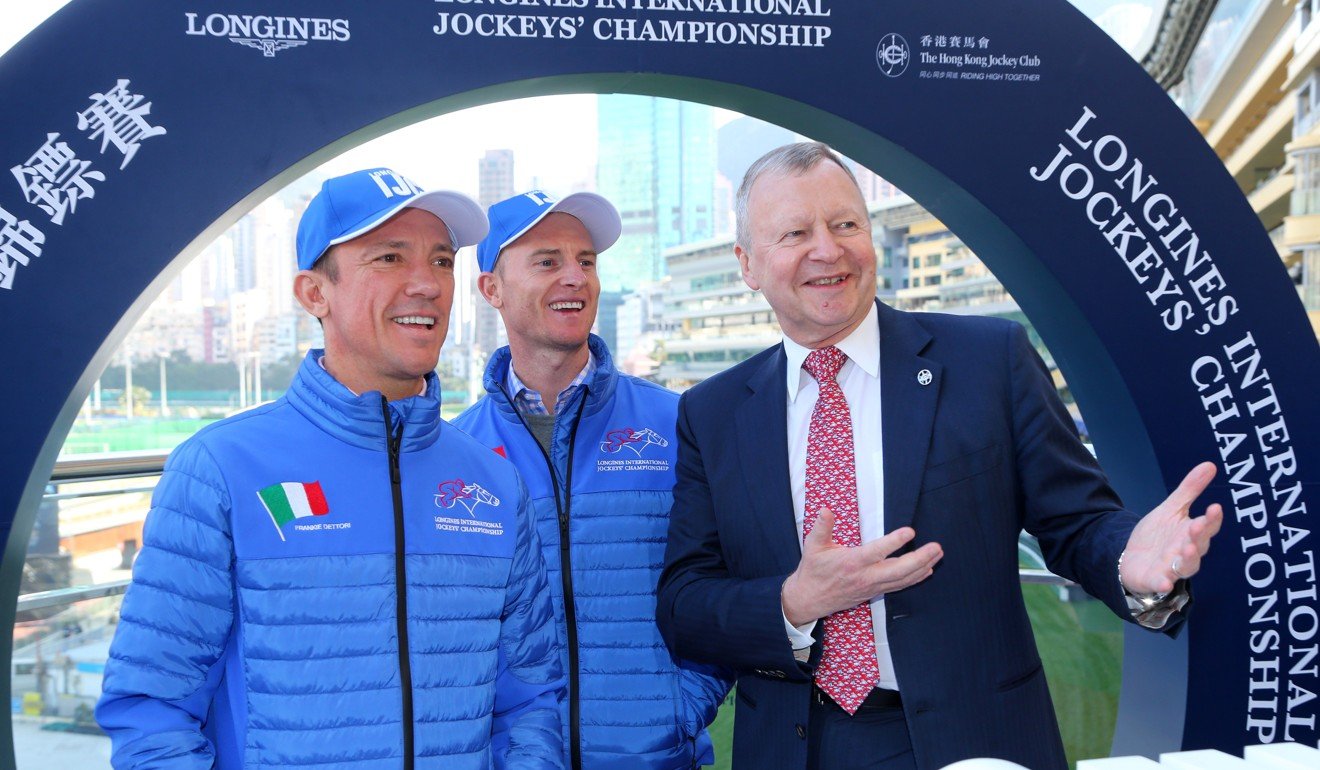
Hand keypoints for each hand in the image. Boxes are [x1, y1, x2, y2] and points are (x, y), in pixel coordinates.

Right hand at [781, 508, 942, 625]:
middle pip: (899, 570)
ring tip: (938, 553)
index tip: (910, 531)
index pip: (877, 552)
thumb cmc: (813, 570)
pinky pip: (900, 586)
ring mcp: (872, 586)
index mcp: (851, 562)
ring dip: (923, 566)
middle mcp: (865, 576)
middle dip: (920, 558)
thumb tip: (825, 510)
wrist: (810, 599)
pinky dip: (916, 578)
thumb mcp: (813, 546)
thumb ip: (822, 527)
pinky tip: (927, 569)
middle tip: (936, 546)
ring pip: (903, 579)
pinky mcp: (875, 591)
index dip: (894, 542)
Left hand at [1120, 461, 1223, 595]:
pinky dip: (1163, 584)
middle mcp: (1186, 552)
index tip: (1215, 507)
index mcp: (1191, 534)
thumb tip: (1210, 465)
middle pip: (1198, 546)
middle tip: (1198, 526)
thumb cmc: (1158, 536)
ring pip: (1185, 567)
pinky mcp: (1155, 580)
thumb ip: (1190, 490)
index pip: (1207, 526)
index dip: (1212, 519)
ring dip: (1187, 560)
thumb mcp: (1171, 509)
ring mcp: (1171, 568)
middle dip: (1199, 537)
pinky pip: (1161, 584)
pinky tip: (1164, 582)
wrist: (1131, 557)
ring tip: (1187, 550)